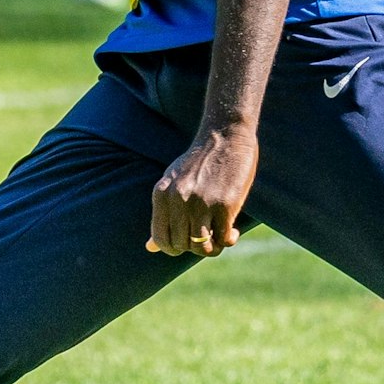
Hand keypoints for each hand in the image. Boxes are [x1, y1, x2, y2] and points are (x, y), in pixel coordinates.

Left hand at [146, 123, 258, 258]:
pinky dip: (229, 239)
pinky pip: (223, 238)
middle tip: (208, 235)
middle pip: (181, 245)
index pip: (160, 239)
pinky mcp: (224, 204)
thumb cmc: (200, 161)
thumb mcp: (173, 183)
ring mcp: (200, 202)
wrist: (226, 134)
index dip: (174, 247)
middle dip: (195, 247)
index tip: (188, 241)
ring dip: (213, 248)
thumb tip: (149, 248)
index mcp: (161, 193)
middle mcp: (178, 199)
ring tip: (221, 236)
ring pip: (201, 248)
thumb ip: (162, 214)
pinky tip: (233, 230)